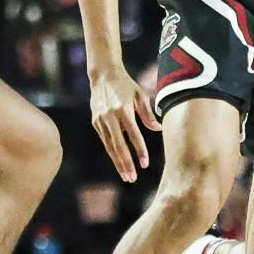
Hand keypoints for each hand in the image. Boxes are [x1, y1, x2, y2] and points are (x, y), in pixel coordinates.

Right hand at [90, 62, 159, 181]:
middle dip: (125, 163)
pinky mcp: (95, 122)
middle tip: (132, 178)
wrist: (103, 75)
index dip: (139, 151)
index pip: (133, 135)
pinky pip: (105, 141)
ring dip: (118, 162)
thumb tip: (158, 129)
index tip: (145, 164)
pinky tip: (119, 163)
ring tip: (126, 176)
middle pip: (118, 145)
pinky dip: (112, 153)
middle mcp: (110, 116)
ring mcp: (100, 120)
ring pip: (109, 146)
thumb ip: (148, 114)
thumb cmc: (126, 85)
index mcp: (123, 109)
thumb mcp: (140, 95)